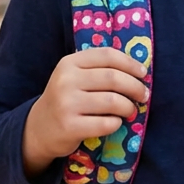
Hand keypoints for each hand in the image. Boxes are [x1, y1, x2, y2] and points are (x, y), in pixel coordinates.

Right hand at [22, 48, 148, 176]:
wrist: (39, 128)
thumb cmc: (67, 99)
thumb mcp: (75, 76)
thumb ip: (99, 69)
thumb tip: (139, 70)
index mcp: (69, 63)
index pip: (107, 55)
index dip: (130, 63)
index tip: (143, 73)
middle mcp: (66, 80)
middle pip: (113, 78)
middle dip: (135, 87)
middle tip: (143, 95)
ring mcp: (66, 104)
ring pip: (113, 101)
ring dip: (128, 107)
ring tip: (130, 110)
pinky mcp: (69, 127)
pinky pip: (106, 123)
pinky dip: (117, 123)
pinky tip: (115, 122)